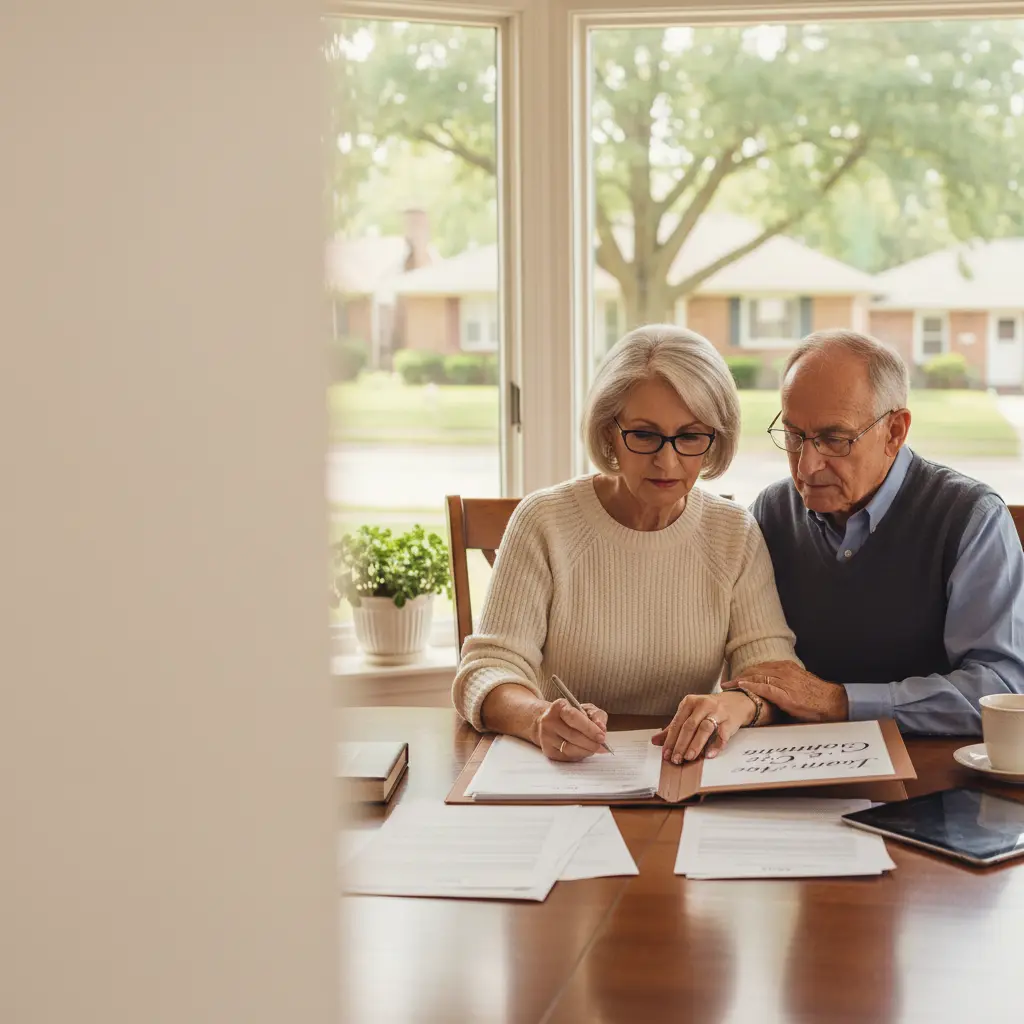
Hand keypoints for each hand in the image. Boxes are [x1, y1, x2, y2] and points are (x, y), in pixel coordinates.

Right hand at [534, 699, 609, 760]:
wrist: (550, 722)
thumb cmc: (571, 716)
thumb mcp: (586, 709)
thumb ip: (596, 716)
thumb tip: (601, 728)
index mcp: (559, 706)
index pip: (574, 718)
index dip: (590, 729)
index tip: (602, 736)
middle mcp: (549, 721)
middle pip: (573, 735)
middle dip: (591, 742)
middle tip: (601, 745)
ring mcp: (546, 737)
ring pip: (570, 748)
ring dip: (586, 750)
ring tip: (595, 748)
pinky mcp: (548, 751)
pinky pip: (566, 756)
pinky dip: (579, 755)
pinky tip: (584, 750)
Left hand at [652, 692, 754, 763]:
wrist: (736, 702)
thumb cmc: (709, 710)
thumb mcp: (690, 714)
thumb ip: (673, 728)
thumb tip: (655, 741)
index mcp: (690, 702)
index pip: (677, 723)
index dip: (670, 739)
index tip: (665, 754)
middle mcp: (703, 704)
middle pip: (689, 726)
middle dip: (681, 744)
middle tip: (676, 759)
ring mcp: (718, 712)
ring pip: (704, 728)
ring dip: (695, 744)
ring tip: (689, 757)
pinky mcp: (730, 721)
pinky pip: (722, 734)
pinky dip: (716, 745)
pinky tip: (709, 755)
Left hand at [724, 661, 848, 722]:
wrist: (833, 703)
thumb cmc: (816, 697)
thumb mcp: (798, 685)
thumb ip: (783, 684)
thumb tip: (769, 691)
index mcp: (787, 667)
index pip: (761, 667)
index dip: (746, 672)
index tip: (734, 677)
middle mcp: (784, 671)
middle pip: (755, 671)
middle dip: (739, 676)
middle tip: (726, 683)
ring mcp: (784, 682)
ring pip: (756, 677)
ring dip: (740, 681)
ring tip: (728, 686)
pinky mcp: (785, 694)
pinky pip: (764, 687)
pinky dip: (751, 686)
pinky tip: (741, 687)